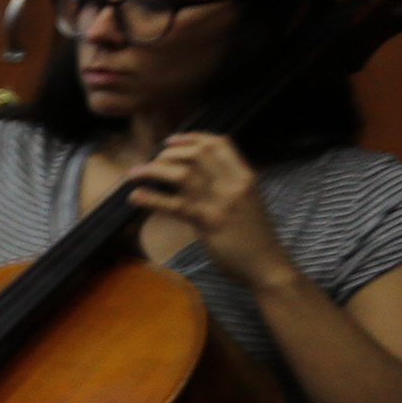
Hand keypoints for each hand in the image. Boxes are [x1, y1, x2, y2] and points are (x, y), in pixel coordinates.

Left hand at [128, 131, 292, 288]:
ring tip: (135, 174)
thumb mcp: (246, 201)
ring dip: (154, 170)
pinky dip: (151, 198)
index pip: (219, 143)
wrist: (266, 264)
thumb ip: (226, 185)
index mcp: (245, 176)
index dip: (191, 138)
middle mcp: (234, 183)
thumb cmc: (253, 235)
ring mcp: (222, 202)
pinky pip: (175, 205)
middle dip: (168, 154)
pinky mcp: (209, 222)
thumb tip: (194, 175)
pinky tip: (135, 196)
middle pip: (197, 153)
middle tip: (151, 162)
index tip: (170, 141)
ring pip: (183, 174)